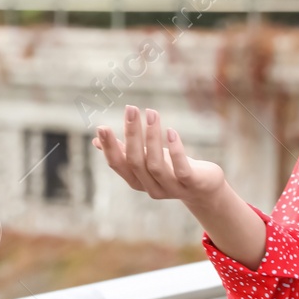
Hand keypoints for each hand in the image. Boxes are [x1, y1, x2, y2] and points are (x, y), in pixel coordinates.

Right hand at [93, 104, 225, 207]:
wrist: (203, 189)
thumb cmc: (171, 170)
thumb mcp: (146, 160)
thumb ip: (123, 151)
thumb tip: (95, 140)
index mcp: (136, 180)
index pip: (117, 164)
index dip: (108, 147)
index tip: (101, 127)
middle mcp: (150, 187)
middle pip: (135, 161)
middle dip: (132, 134)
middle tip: (130, 109)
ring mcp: (170, 187)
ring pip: (155, 164)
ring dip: (152, 137)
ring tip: (151, 113)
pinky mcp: (190, 183)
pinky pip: (180, 168)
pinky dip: (175, 150)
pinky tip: (171, 132)